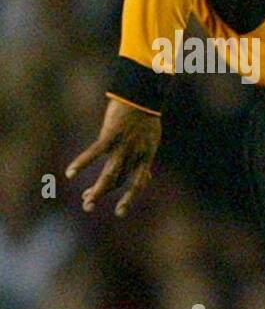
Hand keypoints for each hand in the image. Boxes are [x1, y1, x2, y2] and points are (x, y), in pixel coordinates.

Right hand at [66, 96, 161, 215]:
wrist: (142, 97)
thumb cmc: (146, 120)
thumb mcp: (151, 143)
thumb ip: (145, 162)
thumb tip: (147, 177)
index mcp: (146, 158)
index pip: (137, 183)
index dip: (127, 198)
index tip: (119, 211)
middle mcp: (135, 156)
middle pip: (118, 181)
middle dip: (102, 194)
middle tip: (87, 206)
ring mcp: (122, 147)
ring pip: (109, 175)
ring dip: (97, 190)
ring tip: (86, 202)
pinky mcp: (110, 136)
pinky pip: (94, 153)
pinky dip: (81, 163)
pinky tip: (69, 173)